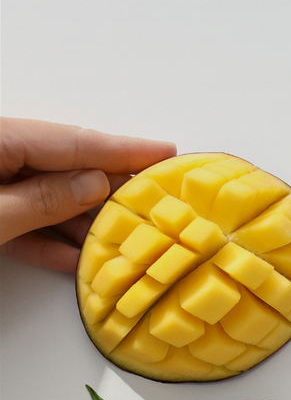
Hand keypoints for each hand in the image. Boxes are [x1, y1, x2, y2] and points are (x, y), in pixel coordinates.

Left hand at [0, 118, 174, 271]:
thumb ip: (45, 199)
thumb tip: (96, 185)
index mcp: (0, 138)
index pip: (74, 142)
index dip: (124, 150)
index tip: (166, 153)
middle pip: (65, 169)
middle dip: (109, 192)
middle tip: (155, 208)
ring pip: (47, 200)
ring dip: (81, 226)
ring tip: (121, 247)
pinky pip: (23, 224)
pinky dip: (48, 243)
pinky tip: (76, 261)